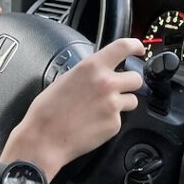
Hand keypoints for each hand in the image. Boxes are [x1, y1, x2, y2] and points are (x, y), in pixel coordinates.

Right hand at [3, 38, 143, 179]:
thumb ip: (87, 73)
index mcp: (92, 67)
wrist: (45, 138)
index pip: (123, 47)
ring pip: (132, 100)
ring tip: (102, 108)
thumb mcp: (65, 79)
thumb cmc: (47, 110)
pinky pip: (120, 119)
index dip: (135, 46)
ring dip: (122, 102)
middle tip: (119, 87)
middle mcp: (106, 83)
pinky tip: (94, 122)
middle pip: (136, 78)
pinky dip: (110, 120)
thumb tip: (98, 72)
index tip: (139, 49)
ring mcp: (113, 105)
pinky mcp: (114, 125)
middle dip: (129, 82)